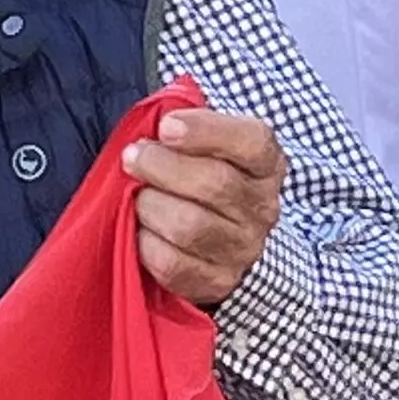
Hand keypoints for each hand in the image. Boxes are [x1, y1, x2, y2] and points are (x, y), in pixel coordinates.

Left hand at [127, 101, 282, 309]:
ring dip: (150, 205)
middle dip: (160, 166)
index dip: (206, 131)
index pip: (252, 142)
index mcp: (266, 164)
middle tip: (132, 157)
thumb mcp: (204, 142)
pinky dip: (146, 244)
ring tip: (137, 196)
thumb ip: (185, 125)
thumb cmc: (201, 174)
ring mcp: (244, 248)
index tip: (166, 126)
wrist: (218, 238)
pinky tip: (142, 231)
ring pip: (189, 225)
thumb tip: (153, 118)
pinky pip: (173, 264)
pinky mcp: (218, 281)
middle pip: (214, 184)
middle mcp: (263, 207)